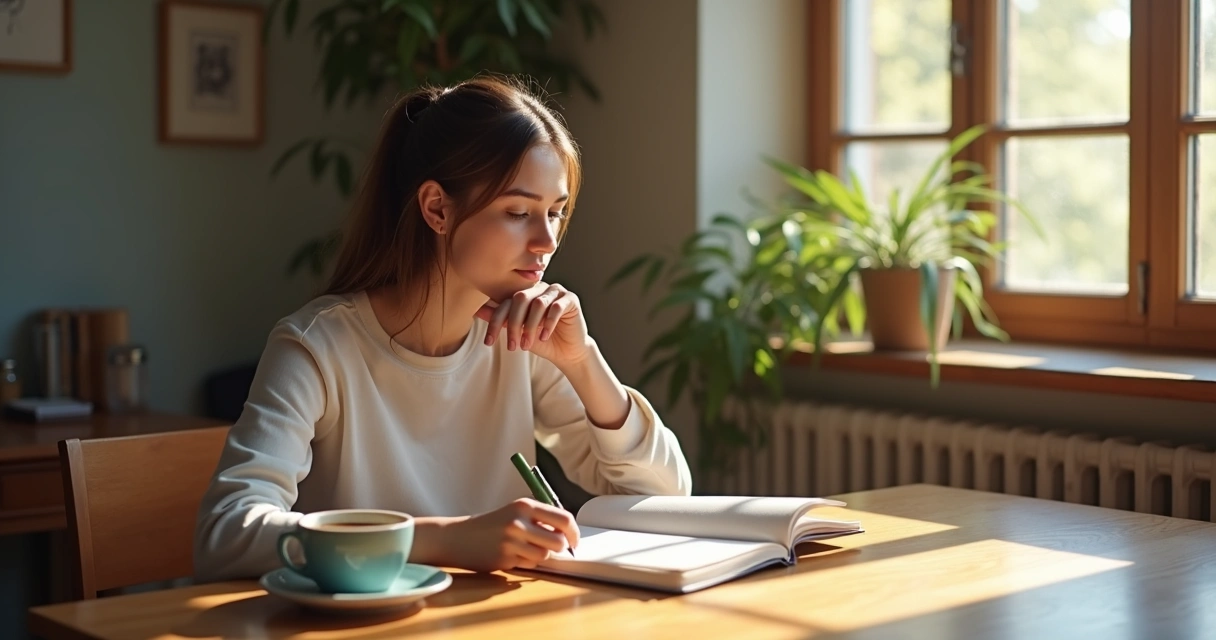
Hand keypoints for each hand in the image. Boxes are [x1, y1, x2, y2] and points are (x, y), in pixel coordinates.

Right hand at [445, 498, 579, 571]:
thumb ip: (540, 519)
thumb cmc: (492, 525)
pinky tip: (512, 555)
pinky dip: (526, 563)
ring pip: (545, 555)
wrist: (458, 537)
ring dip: (540, 556)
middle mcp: (519, 521)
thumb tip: (568, 533)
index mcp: (525, 505)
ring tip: (524, 549)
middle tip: (551, 548)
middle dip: (559, 548)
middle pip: (558, 541)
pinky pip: (529, 565)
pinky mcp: (505, 558)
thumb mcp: (515, 513)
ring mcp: (511, 541)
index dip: (574, 532)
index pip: (564, 518)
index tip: (574, 541)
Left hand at [475, 283, 592, 368]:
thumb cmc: (541, 341)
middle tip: (512, 346)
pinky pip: (556, 307)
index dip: (495, 321)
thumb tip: (477, 311)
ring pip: (538, 303)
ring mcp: (556, 291)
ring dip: (530, 327)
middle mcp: (539, 288)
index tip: (489, 342)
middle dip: (513, 324)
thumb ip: (501, 320)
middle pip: (520, 298)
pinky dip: (548, 323)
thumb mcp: (517, 332)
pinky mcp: (570, 299)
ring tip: (528, 344)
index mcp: (525, 293)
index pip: (505, 302)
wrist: (567, 352)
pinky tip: (544, 336)